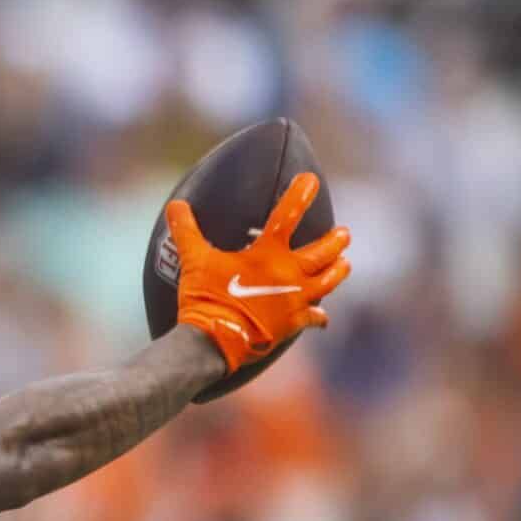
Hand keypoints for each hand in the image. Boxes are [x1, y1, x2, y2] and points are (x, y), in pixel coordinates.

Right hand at [168, 172, 352, 373]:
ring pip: (328, 281)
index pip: (287, 216)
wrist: (215, 339)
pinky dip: (319, 315)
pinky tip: (322, 316)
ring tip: (345, 264)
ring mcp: (295, 299)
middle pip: (323, 252)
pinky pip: (315, 317)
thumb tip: (175, 205)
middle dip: (336, 241)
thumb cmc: (205, 297)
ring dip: (338, 271)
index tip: (311, 180)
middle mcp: (289, 273)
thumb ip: (186, 231)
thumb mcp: (193, 261)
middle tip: (344, 233)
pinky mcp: (294, 323)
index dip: (299, 195)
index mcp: (267, 254)